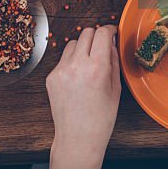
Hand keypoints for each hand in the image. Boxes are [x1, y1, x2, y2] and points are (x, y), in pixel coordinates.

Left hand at [46, 25, 120, 157]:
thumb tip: (111, 42)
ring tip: (89, 64)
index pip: (102, 34)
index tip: (111, 32)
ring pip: (73, 43)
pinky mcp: (51, 77)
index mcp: (97, 68)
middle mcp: (77, 65)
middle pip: (86, 33)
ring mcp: (61, 70)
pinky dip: (71, 62)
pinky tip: (78, 78)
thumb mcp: (115, 89)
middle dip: (96, 36)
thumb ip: (113, 61)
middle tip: (101, 46)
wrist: (78, 138)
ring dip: (82, 47)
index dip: (109, 30)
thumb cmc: (100, 119)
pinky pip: (63, 59)